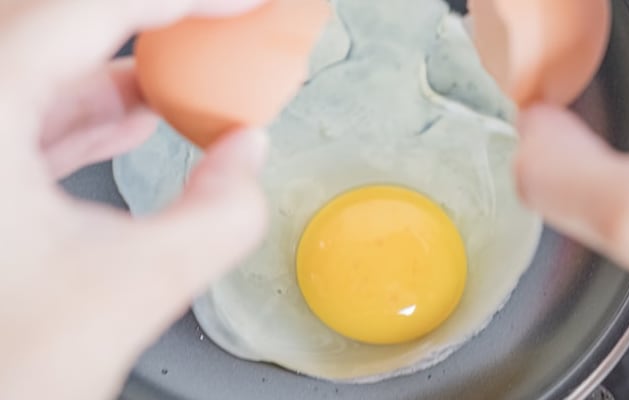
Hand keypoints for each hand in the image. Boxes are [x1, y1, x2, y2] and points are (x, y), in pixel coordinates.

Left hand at [0, 1, 268, 397]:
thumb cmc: (6, 367)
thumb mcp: (140, 286)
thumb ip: (223, 212)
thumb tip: (247, 153)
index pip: (86, 9)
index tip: (240, 2)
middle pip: (55, 23)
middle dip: (147, 23)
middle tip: (214, 31)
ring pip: (40, 64)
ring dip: (121, 66)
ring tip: (193, 79)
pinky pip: (27, 109)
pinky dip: (90, 107)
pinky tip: (141, 117)